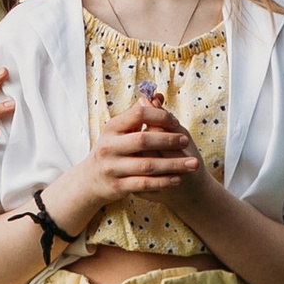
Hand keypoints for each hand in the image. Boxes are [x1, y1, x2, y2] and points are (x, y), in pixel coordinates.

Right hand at [84, 88, 198, 204]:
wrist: (91, 179)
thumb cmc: (113, 149)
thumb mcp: (120, 130)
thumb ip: (139, 114)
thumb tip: (158, 96)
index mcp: (112, 128)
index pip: (138, 114)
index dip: (160, 116)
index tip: (175, 122)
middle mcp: (110, 146)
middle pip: (143, 140)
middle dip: (168, 140)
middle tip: (186, 141)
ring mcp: (112, 168)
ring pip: (147, 165)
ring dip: (173, 165)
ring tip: (192, 164)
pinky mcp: (117, 186)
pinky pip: (144, 184)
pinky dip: (163, 181)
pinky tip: (177, 178)